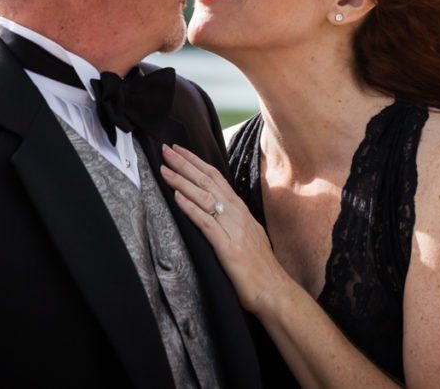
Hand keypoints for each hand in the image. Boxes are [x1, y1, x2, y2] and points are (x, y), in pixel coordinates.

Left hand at [160, 144, 290, 314]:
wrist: (274, 291)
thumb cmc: (259, 268)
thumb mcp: (246, 236)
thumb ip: (232, 221)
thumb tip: (217, 211)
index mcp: (240, 210)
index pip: (216, 178)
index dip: (196, 163)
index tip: (179, 151)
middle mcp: (237, 214)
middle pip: (208, 182)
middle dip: (185, 164)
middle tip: (166, 149)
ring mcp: (233, 229)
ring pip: (205, 198)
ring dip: (183, 181)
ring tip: (165, 169)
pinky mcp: (227, 248)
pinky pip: (206, 223)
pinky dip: (191, 208)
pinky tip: (177, 197)